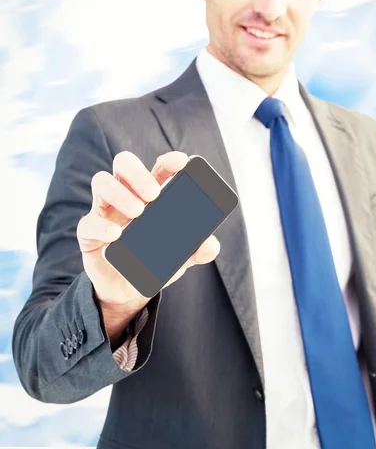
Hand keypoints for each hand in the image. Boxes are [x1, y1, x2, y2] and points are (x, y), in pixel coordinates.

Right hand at [77, 151, 220, 312]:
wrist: (128, 291)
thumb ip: (197, 250)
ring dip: (119, 193)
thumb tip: (211, 245)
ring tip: (138, 211)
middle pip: (124, 164)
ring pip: (101, 182)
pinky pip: (88, 222)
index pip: (158, 167)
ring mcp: (104, 210)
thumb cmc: (154, 259)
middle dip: (138, 173)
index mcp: (150, 192)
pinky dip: (101, 226)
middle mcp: (125, 193)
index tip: (181, 162)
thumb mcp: (181, 256)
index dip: (168, 160)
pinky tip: (116, 235)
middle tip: (154, 194)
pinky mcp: (89, 233)